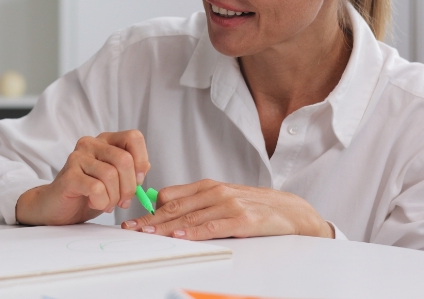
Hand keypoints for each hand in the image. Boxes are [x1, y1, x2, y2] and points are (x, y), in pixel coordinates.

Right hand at [15, 130, 149, 225]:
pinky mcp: (69, 176)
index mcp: (105, 141)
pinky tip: (94, 203)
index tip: (138, 180)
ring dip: (114, 197)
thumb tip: (145, 167)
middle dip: (129, 187)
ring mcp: (77, 158)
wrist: (57, 206)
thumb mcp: (115, 180)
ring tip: (107, 204)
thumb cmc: (88, 192)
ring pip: (111, 175)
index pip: (133, 137)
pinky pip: (96, 188)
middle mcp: (91, 144)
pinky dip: (102, 202)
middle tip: (123, 201)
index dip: (141, 160)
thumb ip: (131, 170)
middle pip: (125, 159)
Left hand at [120, 179, 333, 239]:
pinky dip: (196, 232)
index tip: (132, 221)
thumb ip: (197, 203)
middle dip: (151, 220)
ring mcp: (229, 204)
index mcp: (207, 186)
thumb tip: (165, 210)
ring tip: (148, 234)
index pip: (170, 196)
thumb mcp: (222, 199)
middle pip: (175, 207)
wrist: (292, 210)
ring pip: (191, 217)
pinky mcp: (244, 220)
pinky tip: (182, 236)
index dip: (149, 210)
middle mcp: (215, 192)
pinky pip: (215, 226)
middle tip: (132, 229)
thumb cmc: (254, 206)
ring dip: (167, 227)